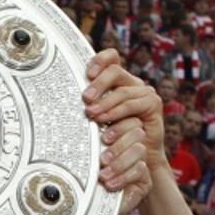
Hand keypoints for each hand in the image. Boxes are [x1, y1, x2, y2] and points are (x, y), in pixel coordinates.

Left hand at [82, 50, 165, 181]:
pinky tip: (104, 119)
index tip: (88, 74)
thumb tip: (61, 94)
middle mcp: (132, 82)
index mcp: (118, 80)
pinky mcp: (153, 104)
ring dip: (105, 102)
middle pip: (115, 71)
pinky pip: (132, 104)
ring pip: (122, 91)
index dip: (100, 60)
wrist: (136, 156)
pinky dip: (117, 112)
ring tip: (91, 113)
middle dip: (98, 84)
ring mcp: (144, 92)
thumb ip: (88, 103)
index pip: (111, 58)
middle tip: (85, 99)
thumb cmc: (111, 136)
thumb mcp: (96, 116)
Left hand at [93, 115, 153, 214]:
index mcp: (116, 138)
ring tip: (103, 175)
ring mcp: (138, 163)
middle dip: (117, 146)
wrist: (92, 213)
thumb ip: (87, 144)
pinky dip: (124, 176)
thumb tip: (81, 119)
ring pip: (139, 150)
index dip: (117, 126)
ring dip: (119, 162)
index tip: (102, 138)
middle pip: (135, 132)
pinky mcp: (144, 180)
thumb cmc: (86, 186)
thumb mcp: (84, 163)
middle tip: (102, 159)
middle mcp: (129, 147)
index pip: (126, 120)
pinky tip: (110, 184)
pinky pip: (140, 169)